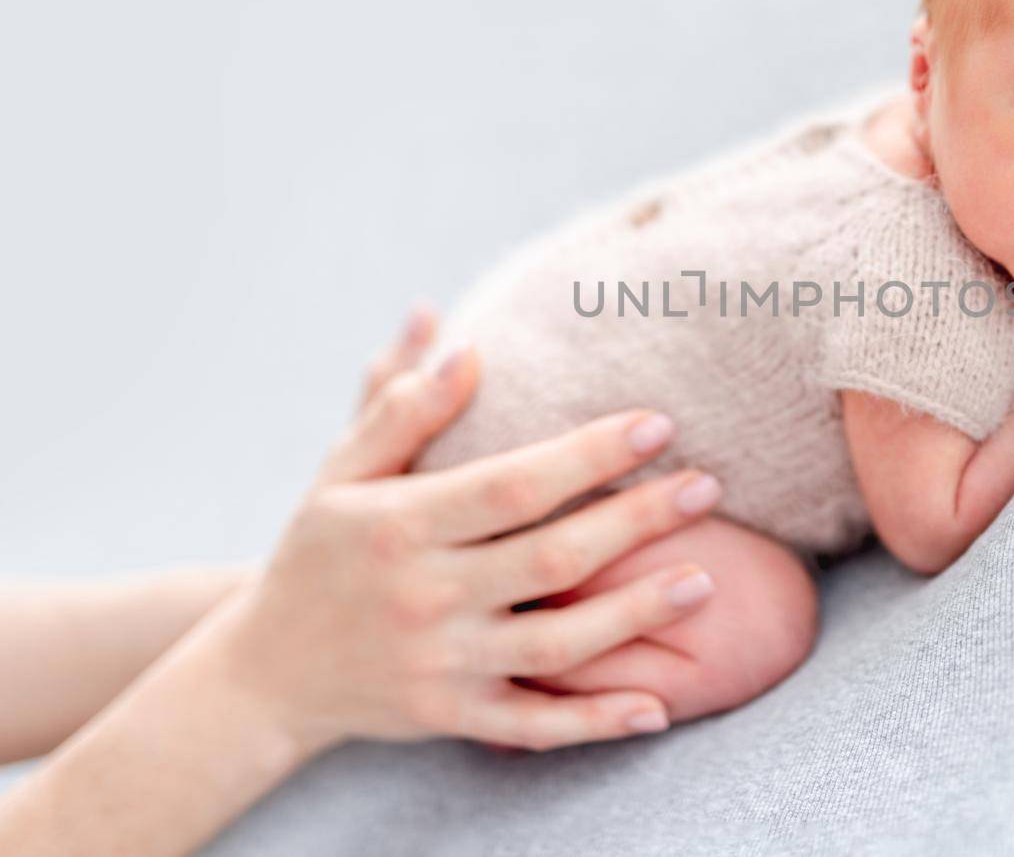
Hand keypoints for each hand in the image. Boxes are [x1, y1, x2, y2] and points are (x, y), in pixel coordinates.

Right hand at [202, 316, 724, 755]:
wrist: (267, 671)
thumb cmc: (319, 550)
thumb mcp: (342, 472)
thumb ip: (398, 404)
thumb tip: (449, 327)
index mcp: (401, 525)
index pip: (513, 485)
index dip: (589, 455)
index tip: (657, 422)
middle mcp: (425, 596)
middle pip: (550, 558)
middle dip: (637, 521)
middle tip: (708, 487)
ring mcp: (442, 664)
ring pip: (557, 644)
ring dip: (637, 614)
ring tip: (703, 579)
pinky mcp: (452, 717)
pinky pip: (534, 724)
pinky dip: (596, 724)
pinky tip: (657, 708)